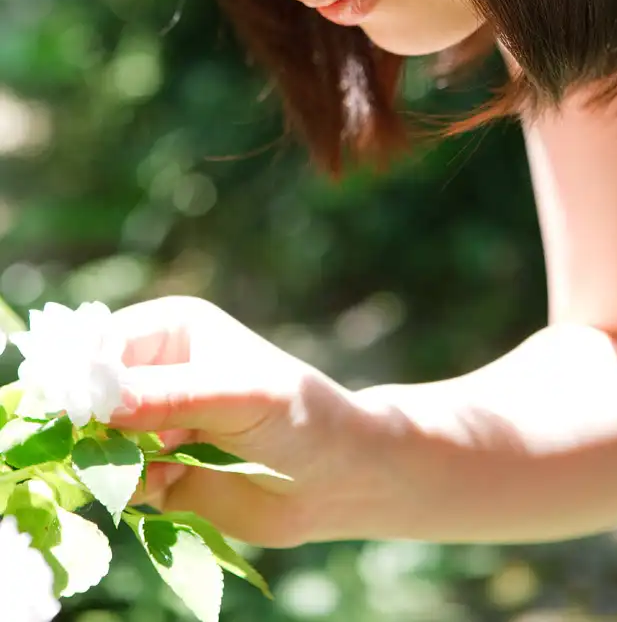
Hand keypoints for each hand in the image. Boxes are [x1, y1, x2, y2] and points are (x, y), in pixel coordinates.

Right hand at [107, 295, 385, 547]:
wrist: (337, 478)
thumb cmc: (299, 415)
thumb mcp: (238, 395)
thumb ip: (171, 396)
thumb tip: (102, 400)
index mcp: (172, 327)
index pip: (103, 342)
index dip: (84, 374)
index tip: (83, 411)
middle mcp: (156, 370)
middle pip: (90, 393)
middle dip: (90, 423)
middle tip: (111, 447)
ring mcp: (154, 422)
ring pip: (98, 440)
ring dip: (112, 460)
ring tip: (158, 466)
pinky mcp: (158, 469)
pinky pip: (119, 479)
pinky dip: (133, 486)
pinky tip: (169, 484)